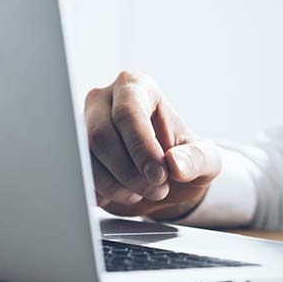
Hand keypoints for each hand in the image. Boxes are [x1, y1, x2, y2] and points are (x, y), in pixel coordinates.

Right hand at [84, 71, 220, 219]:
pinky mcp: (76, 153)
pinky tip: (124, 194)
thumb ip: (197, 159)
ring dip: (116, 185)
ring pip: (86, 157)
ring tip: (144, 193)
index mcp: (137, 87)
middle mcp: (105, 100)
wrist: (165, 183)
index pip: (129, 113)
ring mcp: (84, 126)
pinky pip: (78, 174)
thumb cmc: (184, 160)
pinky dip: (102, 192)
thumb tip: (175, 163)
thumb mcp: (206, 160)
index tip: (159, 176)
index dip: (142, 147)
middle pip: (101, 135)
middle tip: (157, 190)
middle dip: (129, 171)